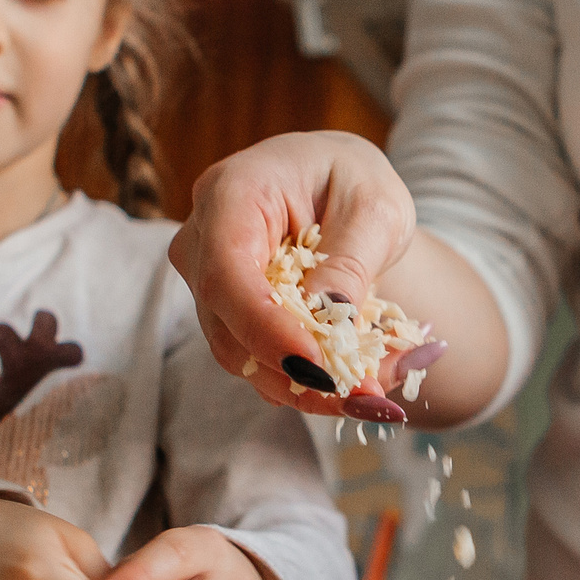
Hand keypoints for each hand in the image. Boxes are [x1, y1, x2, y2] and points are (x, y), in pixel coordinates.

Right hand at [169, 131, 419, 418]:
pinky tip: (357, 382)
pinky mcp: (225, 315)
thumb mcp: (374, 210)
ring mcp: (207, 281)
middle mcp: (203, 241)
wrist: (334, 183)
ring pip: (242, 357)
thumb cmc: (352, 181)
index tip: (317, 368)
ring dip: (308, 386)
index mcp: (232, 194)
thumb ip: (350, 262)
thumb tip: (330, 319)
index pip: (228, 274)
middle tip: (368, 398)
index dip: (266, 329)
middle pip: (228, 328)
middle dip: (297, 373)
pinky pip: (257, 361)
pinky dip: (306, 380)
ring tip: (376, 392)